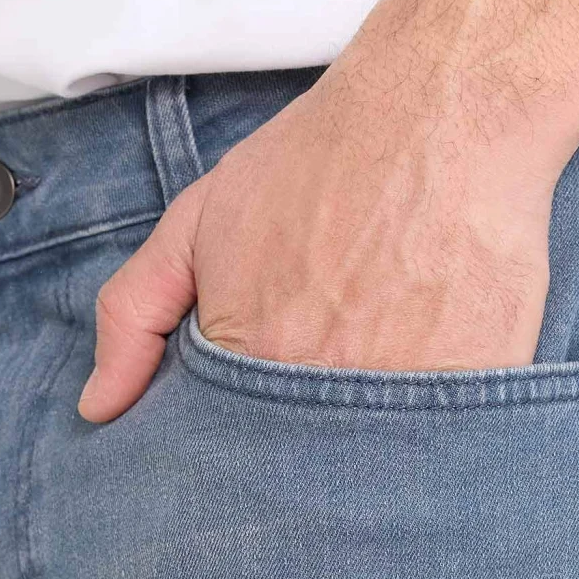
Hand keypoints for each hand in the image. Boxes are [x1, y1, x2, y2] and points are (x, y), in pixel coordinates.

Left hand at [77, 42, 559, 422]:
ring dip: (370, 453)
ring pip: (373, 466)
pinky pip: (447, 446)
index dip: (241, 441)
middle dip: (303, 460)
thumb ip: (135, 316)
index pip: (229, 451)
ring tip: (379, 391)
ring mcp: (406, 392)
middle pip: (302, 469)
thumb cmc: (318, 161)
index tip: (257, 421)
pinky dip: (437, 435)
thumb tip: (98, 408)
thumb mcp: (198, 222)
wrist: (442, 110)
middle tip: (324, 403)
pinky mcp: (479, 386)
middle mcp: (324, 387)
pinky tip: (433, 383)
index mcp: (250, 357)